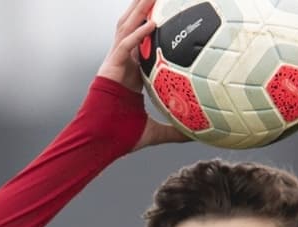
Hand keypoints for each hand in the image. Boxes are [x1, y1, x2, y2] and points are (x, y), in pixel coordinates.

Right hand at [97, 0, 188, 149]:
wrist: (100, 141)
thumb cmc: (121, 135)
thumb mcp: (154, 130)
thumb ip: (175, 130)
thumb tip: (197, 134)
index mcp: (133, 71)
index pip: (145, 41)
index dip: (156, 24)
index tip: (171, 12)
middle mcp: (123, 62)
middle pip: (135, 26)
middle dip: (145, 7)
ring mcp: (115, 62)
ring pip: (127, 27)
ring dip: (140, 10)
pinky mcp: (110, 68)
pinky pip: (125, 46)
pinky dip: (138, 34)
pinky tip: (152, 23)